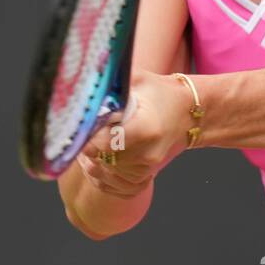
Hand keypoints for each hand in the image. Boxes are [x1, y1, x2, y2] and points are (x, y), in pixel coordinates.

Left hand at [78, 69, 191, 197]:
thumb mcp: (134, 78)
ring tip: (88, 142)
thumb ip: (110, 83)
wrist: (184, 110)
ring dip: (90, 160)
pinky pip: (112, 185)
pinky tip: (97, 157)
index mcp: (145, 128)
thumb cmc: (157, 91)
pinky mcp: (143, 177)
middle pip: (101, 158)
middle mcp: (147, 154)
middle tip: (80, 132)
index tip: (80, 127)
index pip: (105, 142)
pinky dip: (100, 174)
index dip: (87, 137)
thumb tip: (85, 88)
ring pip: (103, 172)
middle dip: (86, 147)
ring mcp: (146, 168)